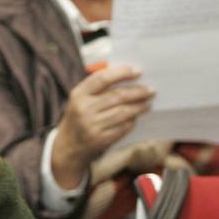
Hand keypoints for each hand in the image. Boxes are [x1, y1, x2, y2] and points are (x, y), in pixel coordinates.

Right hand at [52, 65, 155, 188]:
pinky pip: (122, 127)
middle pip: (117, 96)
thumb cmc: (78, 117)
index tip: (137, 71)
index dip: (122, 73)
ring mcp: (92, 126)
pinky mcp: (100, 140)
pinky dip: (132, 121)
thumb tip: (127, 76)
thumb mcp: (80, 100)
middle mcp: (84, 109)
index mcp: (78, 94)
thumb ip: (98, 88)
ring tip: (148, 103)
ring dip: (139, 107)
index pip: (102, 78)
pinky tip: (137, 117)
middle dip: (137, 92)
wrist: (67, 147)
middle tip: (150, 89)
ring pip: (122, 112)